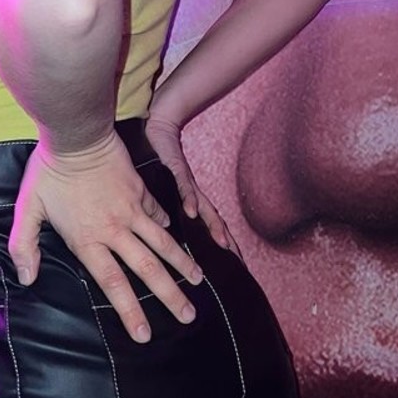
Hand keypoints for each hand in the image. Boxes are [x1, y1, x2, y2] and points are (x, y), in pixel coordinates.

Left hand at [8, 129, 202, 341]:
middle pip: (147, 269)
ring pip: (162, 243)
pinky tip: (178, 237)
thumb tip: (26, 278)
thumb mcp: (28, 208)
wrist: (77, 134)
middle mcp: (115, 230)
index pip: (113, 284)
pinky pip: (158, 213)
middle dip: (169, 296)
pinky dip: (168, 227)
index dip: (130, 311)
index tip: (145, 334)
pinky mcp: (140, 191)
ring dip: (181, 264)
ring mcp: (132, 209)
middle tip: (188, 316)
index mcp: (88, 240)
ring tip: (198, 281)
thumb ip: (24, 246)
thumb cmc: (49, 171)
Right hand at [144, 114, 239, 255]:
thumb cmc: (161, 161)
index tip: (232, 269)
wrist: (160, 128)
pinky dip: (189, 199)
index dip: (221, 247)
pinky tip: (191, 212)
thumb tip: (168, 233)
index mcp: (191, 201)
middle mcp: (194, 194)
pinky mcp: (176, 168)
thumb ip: (168, 210)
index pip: (209, 228)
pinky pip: (184, 185)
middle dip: (226, 243)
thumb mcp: (165, 190)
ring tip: (221, 244)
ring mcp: (187, 182)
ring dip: (213, 225)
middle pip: (214, 222)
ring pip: (204, 207)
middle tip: (237, 264)